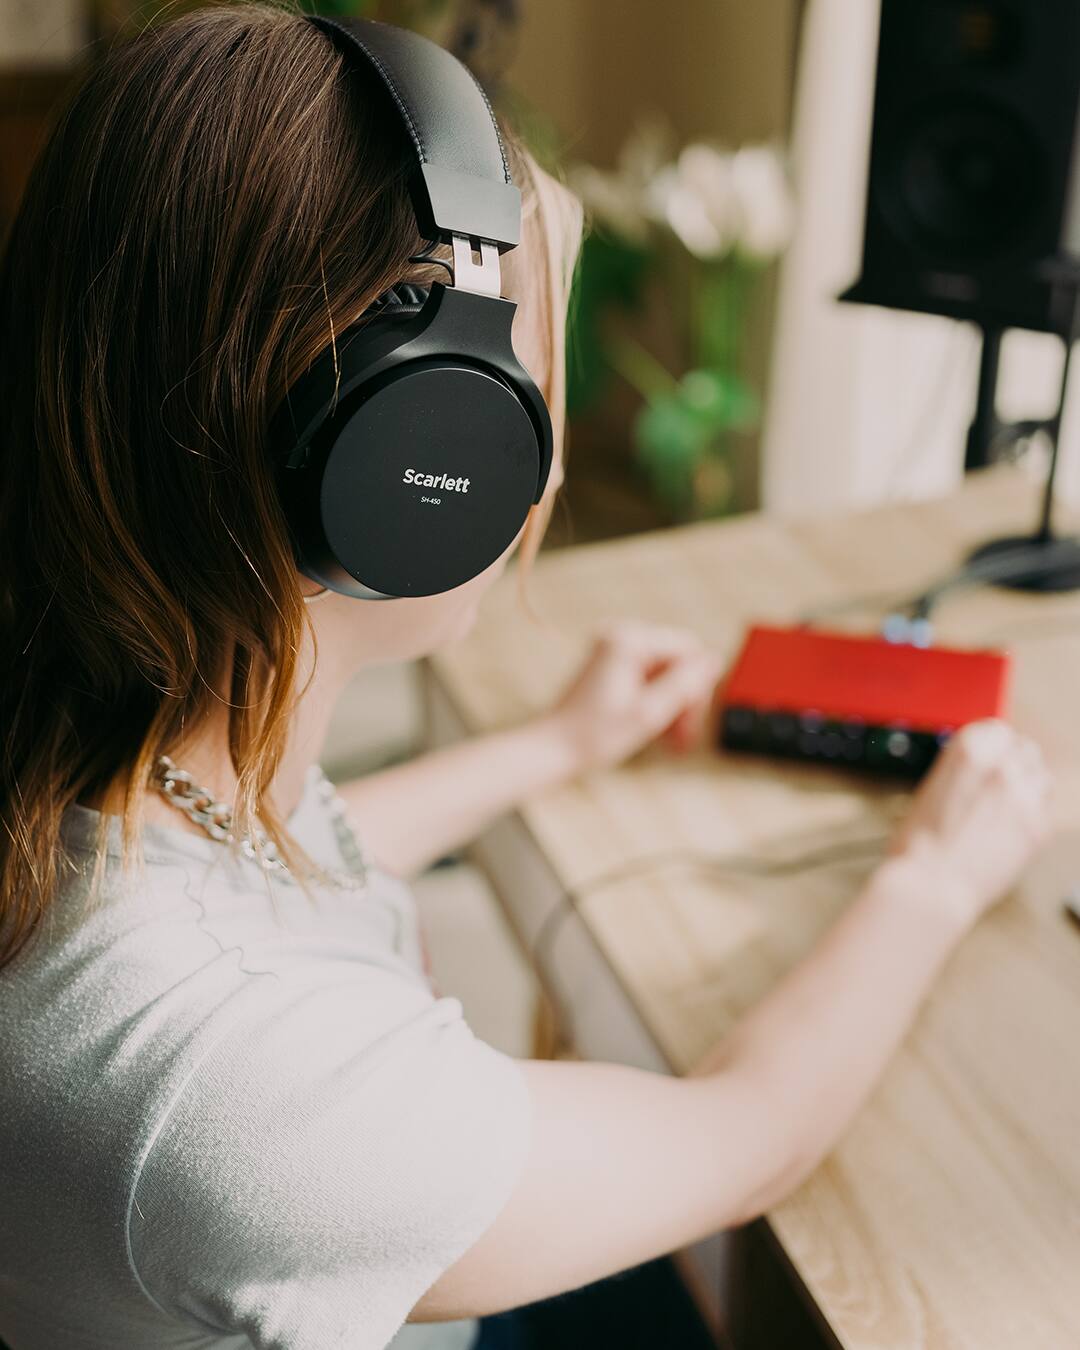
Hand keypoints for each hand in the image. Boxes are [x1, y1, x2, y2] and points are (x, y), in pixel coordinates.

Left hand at [542, 619, 724, 773]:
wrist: (551, 749)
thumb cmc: (593, 735)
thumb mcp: (649, 713)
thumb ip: (684, 684)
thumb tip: (715, 660)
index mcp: (628, 640)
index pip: (688, 651)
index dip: (696, 688)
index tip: (688, 725)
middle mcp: (620, 636)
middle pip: (677, 661)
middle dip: (683, 700)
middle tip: (680, 741)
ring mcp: (612, 650)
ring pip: (665, 673)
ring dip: (672, 705)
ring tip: (669, 742)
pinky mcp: (609, 666)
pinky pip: (647, 678)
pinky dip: (655, 702)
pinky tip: (653, 730)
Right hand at [887, 719, 1051, 929]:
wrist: (932, 884)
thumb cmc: (920, 844)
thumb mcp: (932, 789)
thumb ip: (962, 771)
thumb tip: (979, 769)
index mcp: (969, 751)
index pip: (999, 730)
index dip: (994, 744)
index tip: (991, 754)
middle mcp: (1002, 768)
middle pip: (1025, 749)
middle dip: (1013, 762)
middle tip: (998, 781)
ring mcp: (1025, 798)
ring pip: (1042, 776)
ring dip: (1028, 784)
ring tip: (1006, 805)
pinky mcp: (1039, 828)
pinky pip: (1045, 810)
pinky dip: (1032, 815)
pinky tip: (1010, 828)